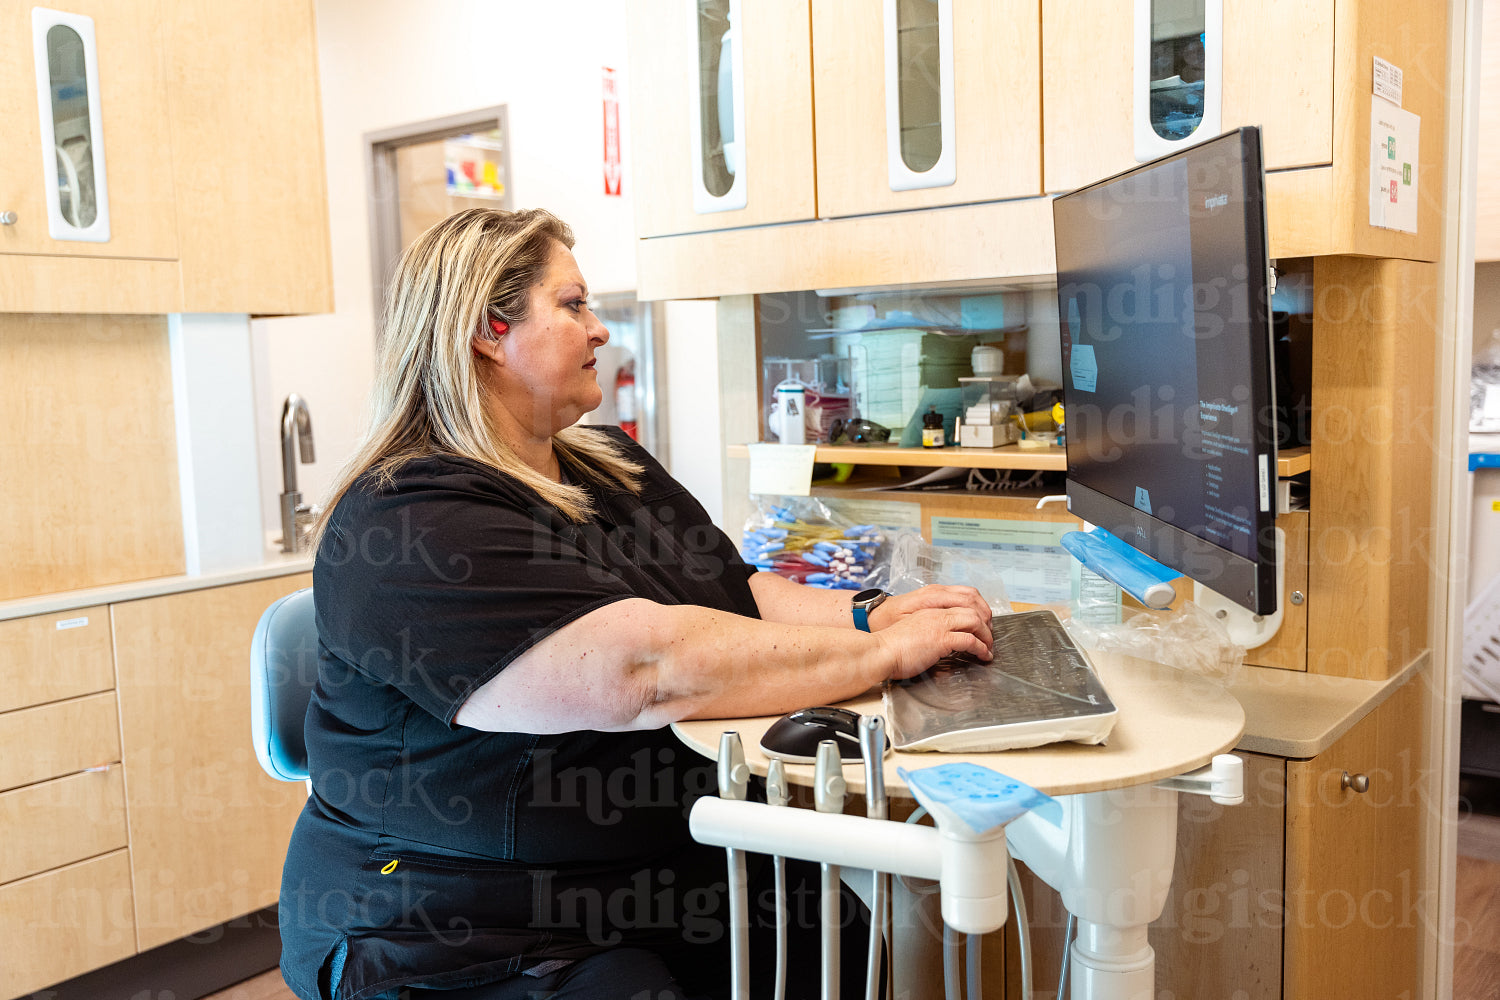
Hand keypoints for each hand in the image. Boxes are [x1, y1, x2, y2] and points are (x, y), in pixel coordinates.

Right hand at [873, 606, 992, 679]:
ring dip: (986, 635)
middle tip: (989, 637)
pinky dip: (981, 648)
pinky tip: (983, 656)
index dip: (976, 613)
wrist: (879, 651)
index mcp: (929, 609)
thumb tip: (938, 644)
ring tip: (989, 647)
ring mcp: (939, 624)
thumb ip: (927, 631)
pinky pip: (969, 640)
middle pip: (972, 609)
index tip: (981, 626)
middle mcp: (936, 613)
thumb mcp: (912, 631)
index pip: (961, 602)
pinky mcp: (941, 639)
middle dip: (986, 623)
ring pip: (975, 621)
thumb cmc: (891, 647)